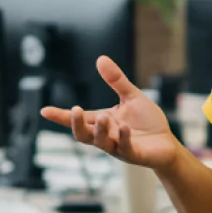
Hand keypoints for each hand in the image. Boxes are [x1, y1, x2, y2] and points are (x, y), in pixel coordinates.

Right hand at [40, 56, 182, 172]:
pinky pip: (125, 148)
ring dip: (100, 130)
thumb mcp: (131, 97)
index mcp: (103, 122)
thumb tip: (100, 58)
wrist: (167, 144)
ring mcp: (119, 147)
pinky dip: (123, 138)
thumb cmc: (148, 122)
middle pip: (83, 135)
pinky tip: (124, 127)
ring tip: (104, 116)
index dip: (61, 116)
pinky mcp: (135, 154)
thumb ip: (116, 81)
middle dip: (76, 124)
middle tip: (75, 110)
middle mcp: (106, 136)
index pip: (78, 120)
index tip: (44, 111)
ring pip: (101, 143)